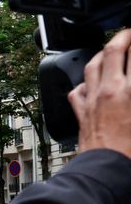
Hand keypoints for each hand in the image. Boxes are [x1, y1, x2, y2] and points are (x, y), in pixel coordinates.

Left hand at [68, 29, 130, 157]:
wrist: (108, 170)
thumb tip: (129, 89)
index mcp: (130, 90)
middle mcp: (109, 90)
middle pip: (112, 50)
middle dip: (123, 36)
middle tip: (130, 34)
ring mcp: (92, 100)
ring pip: (91, 66)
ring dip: (102, 54)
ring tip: (110, 50)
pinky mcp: (81, 113)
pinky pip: (78, 90)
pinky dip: (84, 83)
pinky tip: (89, 83)